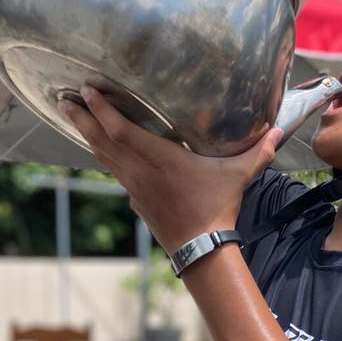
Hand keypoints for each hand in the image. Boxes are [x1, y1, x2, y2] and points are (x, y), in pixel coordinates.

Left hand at [59, 85, 282, 253]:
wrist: (201, 250)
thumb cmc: (217, 209)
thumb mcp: (238, 176)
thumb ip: (257, 152)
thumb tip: (279, 130)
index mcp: (160, 160)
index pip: (120, 131)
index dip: (100, 110)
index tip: (86, 90)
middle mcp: (140, 172)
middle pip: (100, 141)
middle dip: (80, 118)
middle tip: (62, 97)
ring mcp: (134, 187)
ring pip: (103, 156)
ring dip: (86, 134)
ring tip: (72, 114)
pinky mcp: (136, 200)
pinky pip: (114, 171)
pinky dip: (103, 155)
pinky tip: (100, 147)